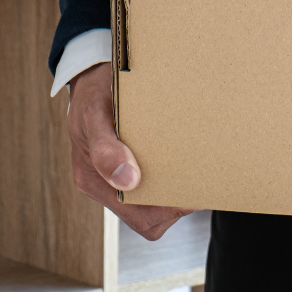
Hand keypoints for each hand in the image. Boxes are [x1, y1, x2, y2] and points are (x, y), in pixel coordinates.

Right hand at [66, 62, 193, 240]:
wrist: (90, 75)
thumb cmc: (92, 92)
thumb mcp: (94, 115)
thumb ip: (105, 150)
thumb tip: (128, 180)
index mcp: (93, 179)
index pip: (138, 216)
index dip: (168, 211)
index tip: (192, 191)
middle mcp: (104, 184)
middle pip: (150, 215)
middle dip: (177, 202)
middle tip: (200, 178)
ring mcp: (117, 176)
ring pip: (155, 202)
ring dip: (176, 188)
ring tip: (195, 167)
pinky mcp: (130, 163)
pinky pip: (154, 182)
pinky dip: (172, 174)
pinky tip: (184, 158)